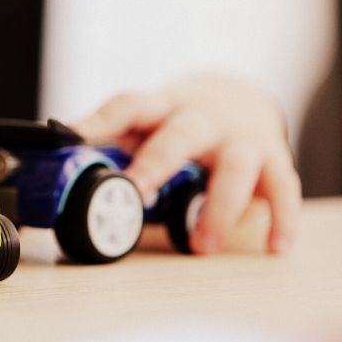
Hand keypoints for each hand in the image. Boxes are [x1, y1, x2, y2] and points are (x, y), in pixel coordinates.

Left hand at [72, 73, 300, 254]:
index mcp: (162, 107)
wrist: (239, 95)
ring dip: (218, 207)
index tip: (72, 134)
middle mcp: (202, 118)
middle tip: (137, 193)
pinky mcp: (273, 158)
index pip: (130, 105)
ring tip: (201, 245)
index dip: (101, 119)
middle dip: (158, 162)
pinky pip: (283, 187)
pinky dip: (281, 217)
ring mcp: (241, 137)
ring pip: (236, 165)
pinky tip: (274, 246)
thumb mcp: (149, 121)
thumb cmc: (180, 119)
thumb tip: (58, 172)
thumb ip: (115, 143)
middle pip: (181, 133)